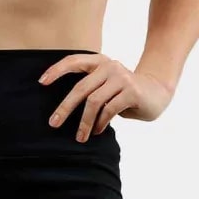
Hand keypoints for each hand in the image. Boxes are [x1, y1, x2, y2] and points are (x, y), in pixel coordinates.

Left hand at [39, 53, 173, 139]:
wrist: (157, 92)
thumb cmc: (125, 91)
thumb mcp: (105, 85)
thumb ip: (90, 88)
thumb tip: (64, 107)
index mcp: (99, 62)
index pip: (74, 61)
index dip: (56, 70)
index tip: (41, 83)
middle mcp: (109, 66)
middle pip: (81, 87)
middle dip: (65, 107)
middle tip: (54, 123)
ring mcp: (121, 77)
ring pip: (94, 101)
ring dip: (84, 122)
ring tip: (80, 137)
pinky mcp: (132, 91)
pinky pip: (109, 109)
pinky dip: (100, 123)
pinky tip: (97, 131)